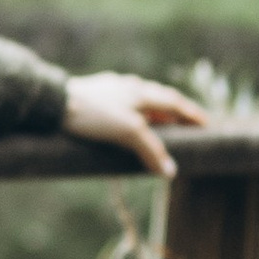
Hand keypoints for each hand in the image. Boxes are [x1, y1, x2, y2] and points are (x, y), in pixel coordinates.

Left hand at [63, 71, 207, 179]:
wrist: (52, 102)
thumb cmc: (92, 114)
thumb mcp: (128, 132)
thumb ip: (151, 150)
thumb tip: (171, 171)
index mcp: (141, 92)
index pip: (175, 104)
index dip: (192, 115)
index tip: (206, 124)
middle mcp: (128, 86)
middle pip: (159, 98)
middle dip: (175, 112)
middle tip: (186, 124)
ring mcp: (109, 89)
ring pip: (138, 100)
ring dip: (152, 112)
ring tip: (159, 126)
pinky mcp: (92, 95)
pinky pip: (120, 103)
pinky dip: (131, 113)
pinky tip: (123, 120)